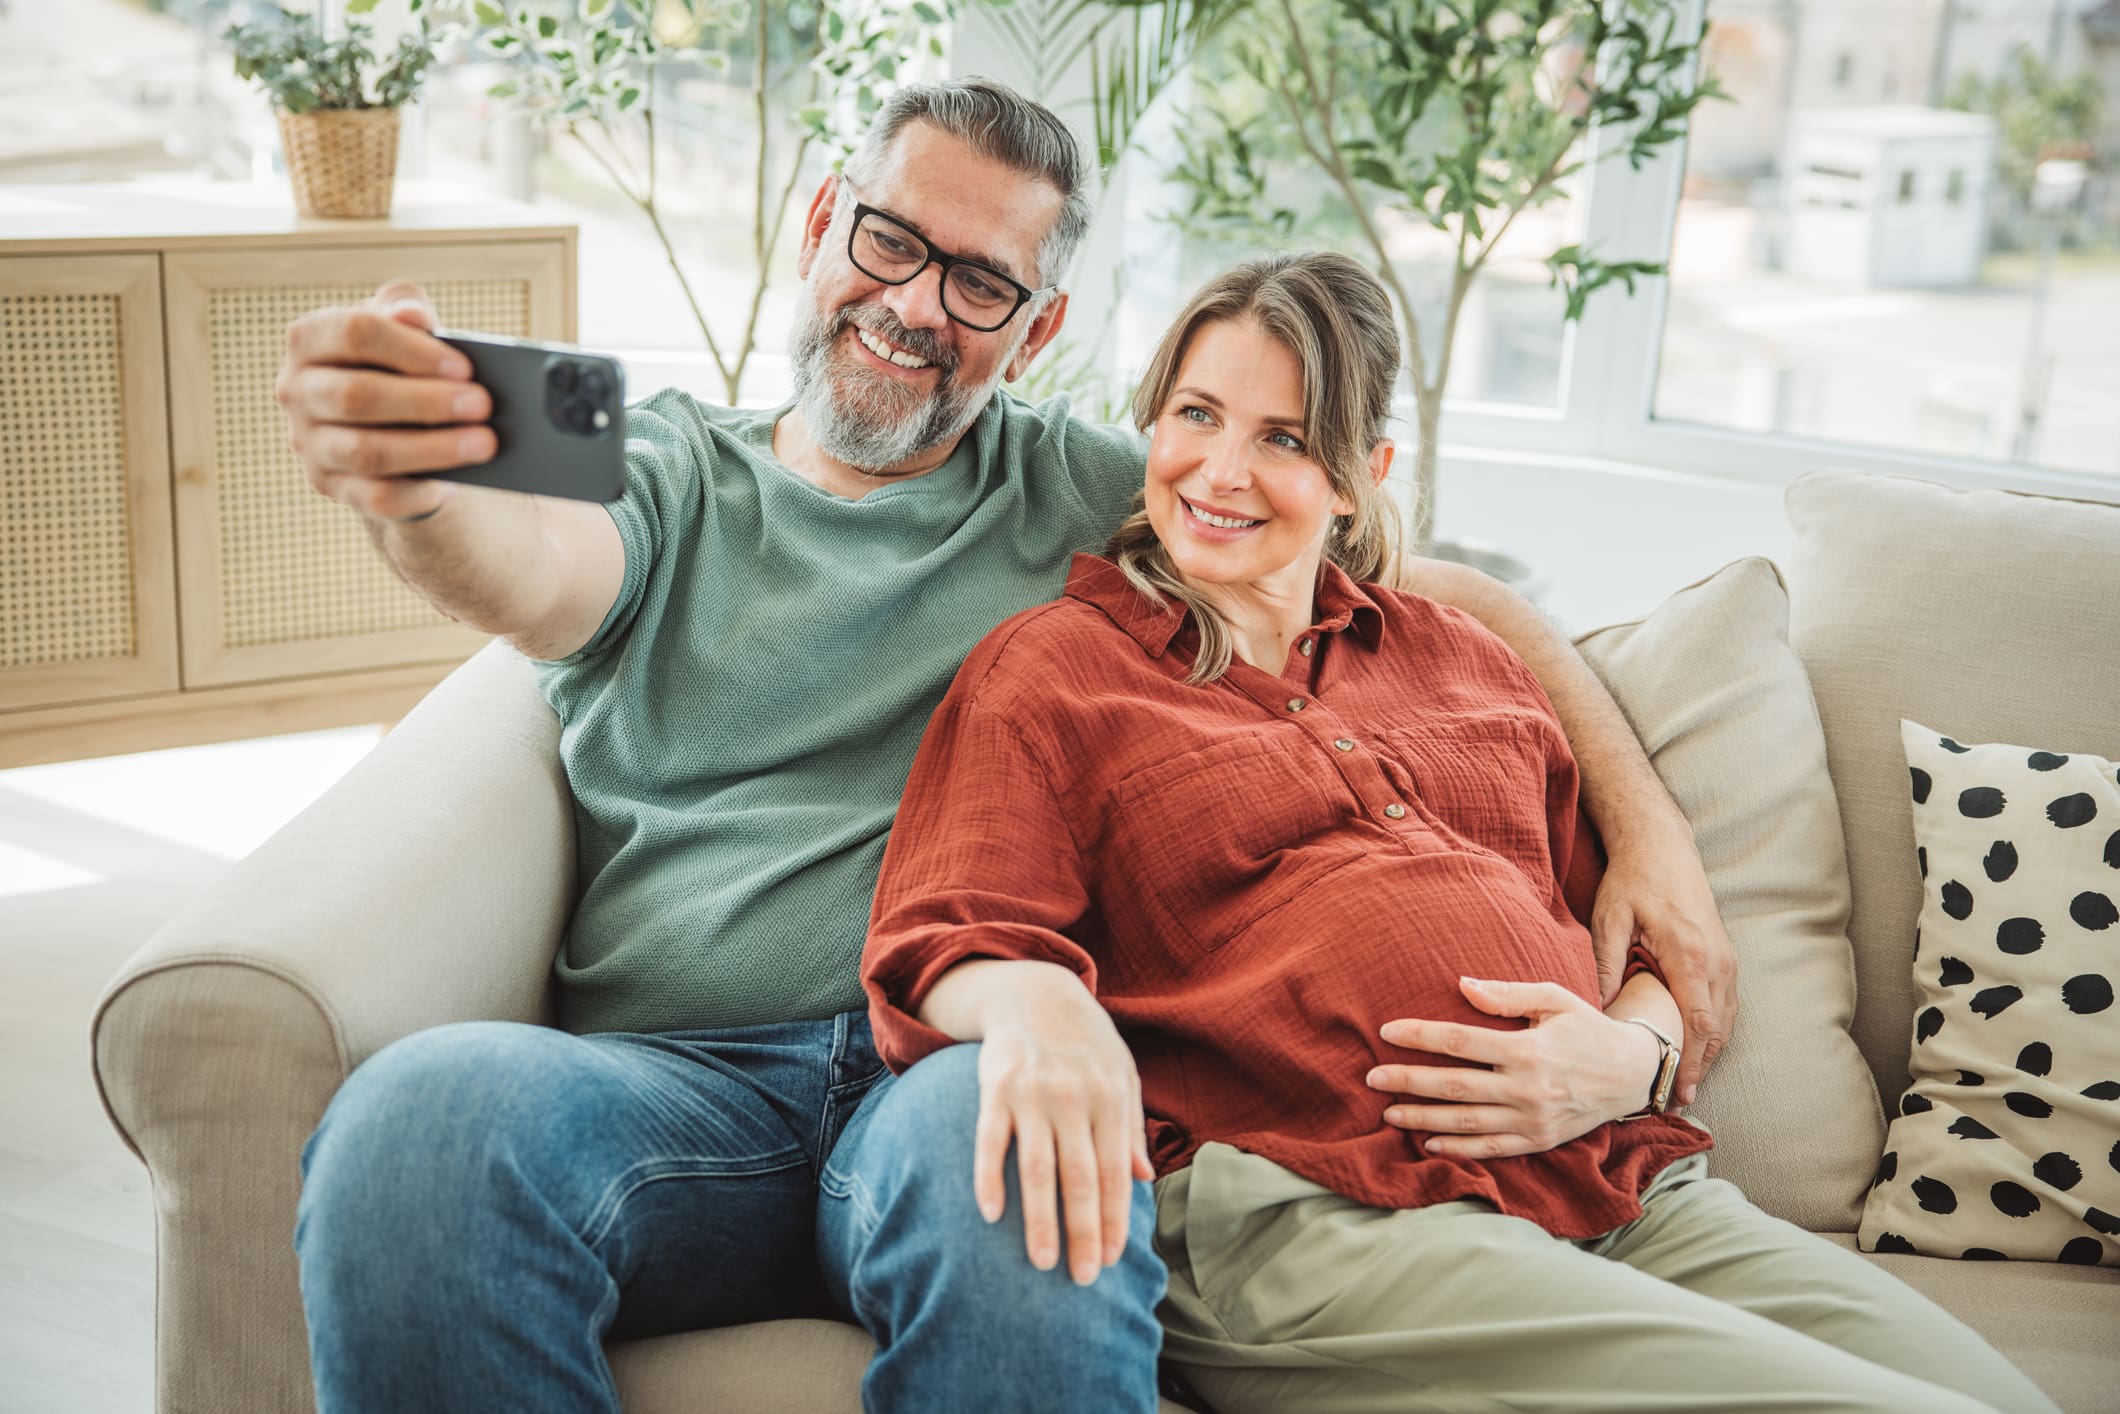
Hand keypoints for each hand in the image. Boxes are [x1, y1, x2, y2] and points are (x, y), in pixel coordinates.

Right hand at [275, 278, 494, 521]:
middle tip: (483, 406)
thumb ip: (406, 310)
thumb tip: (413, 314)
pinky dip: (415, 493)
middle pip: (358, 394)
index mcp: (310, 339)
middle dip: (427, 402)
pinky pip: (375, 496)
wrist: (389, 422)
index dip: (412, 350)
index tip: (464, 367)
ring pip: (367, 451)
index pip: (354, 332)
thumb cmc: (399, 364)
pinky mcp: (330, 485)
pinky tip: (450, 486)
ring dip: (431, 449)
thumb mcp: (402, 330)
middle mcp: (298, 390)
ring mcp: (309, 442)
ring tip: (484, 444)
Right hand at [974, 974, 1153, 1285]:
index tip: (1110, 1261)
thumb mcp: (1122, 1076)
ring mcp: (1032, 1095)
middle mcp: (1073, 1100)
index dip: (1112, 1221)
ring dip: (1039, 1219)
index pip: (1113, 1174)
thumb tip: (1144, 1179)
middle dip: (1081, 1233)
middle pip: (1078, 1179)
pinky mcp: (995, 1088)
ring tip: (1042, 1262)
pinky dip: (988, 1178)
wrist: (1037, 992)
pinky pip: (990, 1140)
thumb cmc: (1086, 1044)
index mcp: (1109, 1101)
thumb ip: (1131, 1127)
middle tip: (1081, 1278)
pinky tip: (991, 1215)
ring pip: (1036, 1168)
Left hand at [1367, 977, 1661, 1158]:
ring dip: (1423, 1119)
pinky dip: (1458, 1150)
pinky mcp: (1539, 1141)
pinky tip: (1428, 1143)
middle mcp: (1527, 1089)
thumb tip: (1461, 985)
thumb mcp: (1554, 999)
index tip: (1387, 1032)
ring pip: (1466, 1123)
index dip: (1420, 1036)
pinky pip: (1491, 1149)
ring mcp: (1532, 1119)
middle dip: (1408, 1081)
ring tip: (1388, 1113)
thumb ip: (1507, 995)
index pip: (1460, 1042)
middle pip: (1454, 1086)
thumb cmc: (1588, 1028)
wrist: (1632, 1074)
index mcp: (1528, 1050)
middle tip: (1371, 1076)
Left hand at [1589, 833, 1736, 1105]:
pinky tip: (1695, 1051)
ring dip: (1708, 1053)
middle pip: (1717, 1030)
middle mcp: (1716, 962)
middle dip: (1700, 1067)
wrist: (1663, 845)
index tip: (1678, 1092)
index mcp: (1689, 955)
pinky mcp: (1724, 957)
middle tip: (1678, 1102)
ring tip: (1684, 1085)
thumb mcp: (1609, 920)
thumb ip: (1605, 965)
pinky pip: (1725, 1005)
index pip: (1697, 1023)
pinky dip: (1713, 1032)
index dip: (1690, 1062)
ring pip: (1725, 1021)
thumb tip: (1597, 1011)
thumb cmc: (1632, 881)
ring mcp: (1726, 960)